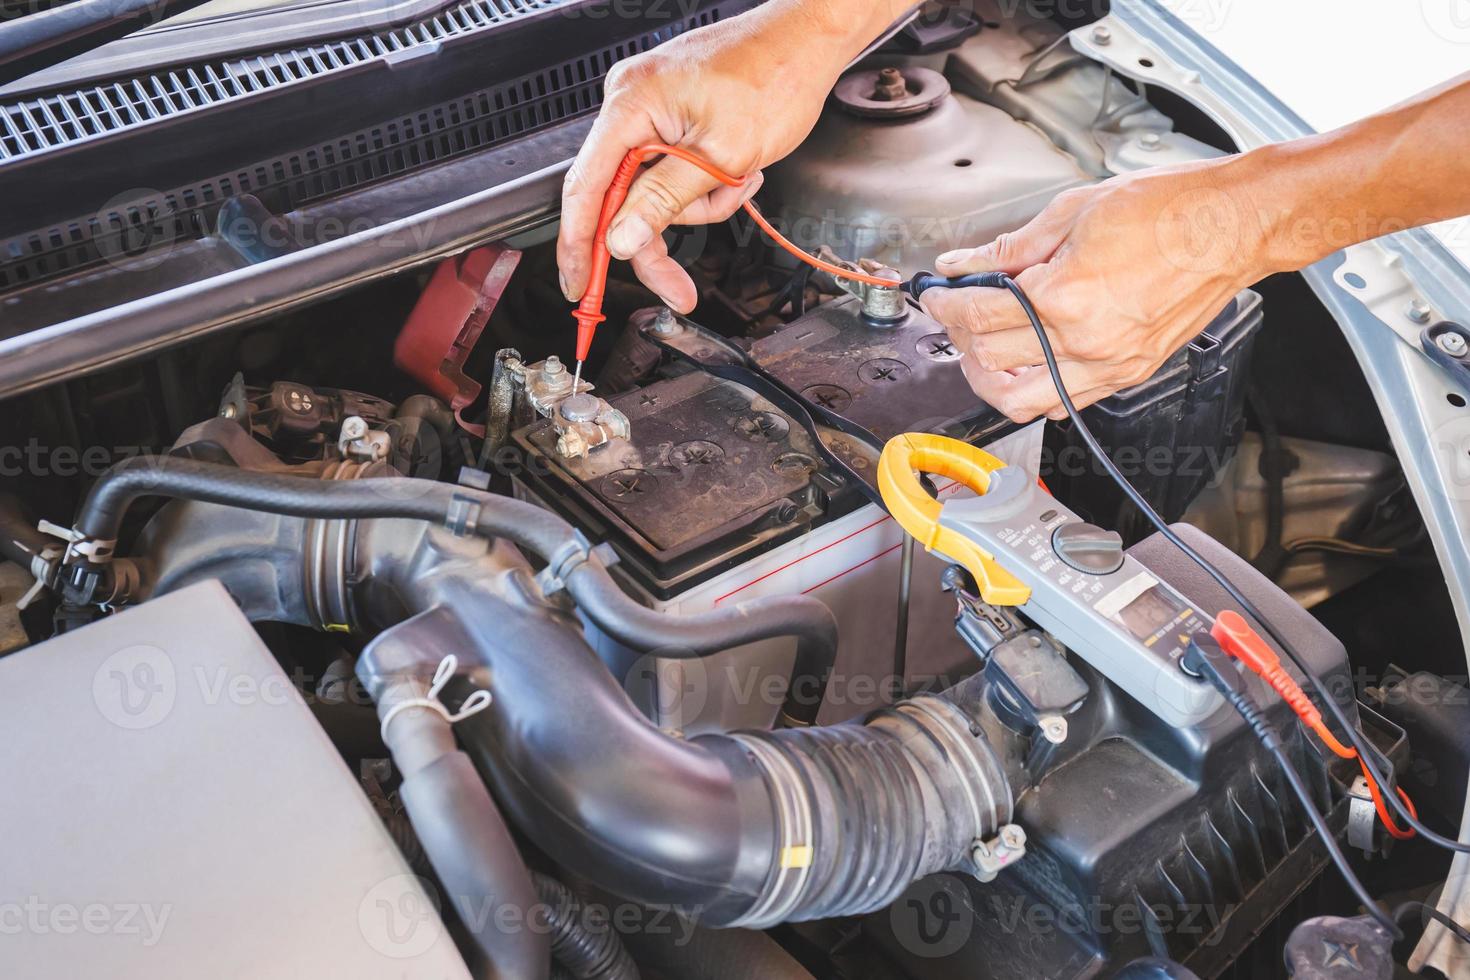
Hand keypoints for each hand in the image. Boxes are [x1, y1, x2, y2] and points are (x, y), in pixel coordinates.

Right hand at [557, 0, 904, 312]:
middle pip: (623, 196)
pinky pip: (674, 170)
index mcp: (632, 104)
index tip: (578, 287)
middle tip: (678, 287)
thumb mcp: (722, 156)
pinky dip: (706, 183)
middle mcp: (632, 102)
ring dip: (700, 202)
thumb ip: (664, 200)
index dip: (579, 246)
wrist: (809, 40)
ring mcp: (651, 108)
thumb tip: (620, 239)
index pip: (586, 188)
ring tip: (740, 179)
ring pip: (655, 189)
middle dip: (663, 233)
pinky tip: (738, 169)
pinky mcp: (673, 115)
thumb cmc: (777, 77)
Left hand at [919, 160, 1271, 422]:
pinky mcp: (1127, 374)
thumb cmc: (1167, 210)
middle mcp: (1085, 340)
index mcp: (1065, 296)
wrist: (1231, 225)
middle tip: (955, 316)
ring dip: (990, 379)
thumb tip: (962, 264)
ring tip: (983, 348)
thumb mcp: (1073, 213)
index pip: (978, 315)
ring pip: (1022, 402)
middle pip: (991, 361)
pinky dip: (1034, 389)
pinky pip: (1065, 403)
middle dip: (961, 338)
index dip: (944, 304)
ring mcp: (1108, 365)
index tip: (934, 294)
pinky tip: (1026, 362)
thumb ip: (1009, 247)